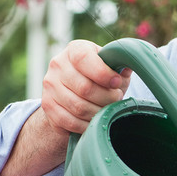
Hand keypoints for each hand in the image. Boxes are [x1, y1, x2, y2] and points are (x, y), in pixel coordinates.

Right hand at [0, 40, 132, 175]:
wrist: (76, 95)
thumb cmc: (100, 79)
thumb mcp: (111, 67)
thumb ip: (120, 65)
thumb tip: (128, 64)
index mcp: (75, 50)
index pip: (84, 59)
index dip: (103, 73)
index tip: (117, 82)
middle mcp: (58, 64)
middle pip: (84, 87)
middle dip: (107, 98)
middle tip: (116, 99)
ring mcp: (50, 86)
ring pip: (78, 107)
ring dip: (98, 112)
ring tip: (107, 110)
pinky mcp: (48, 106)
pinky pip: (70, 121)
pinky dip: (87, 125)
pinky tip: (95, 121)